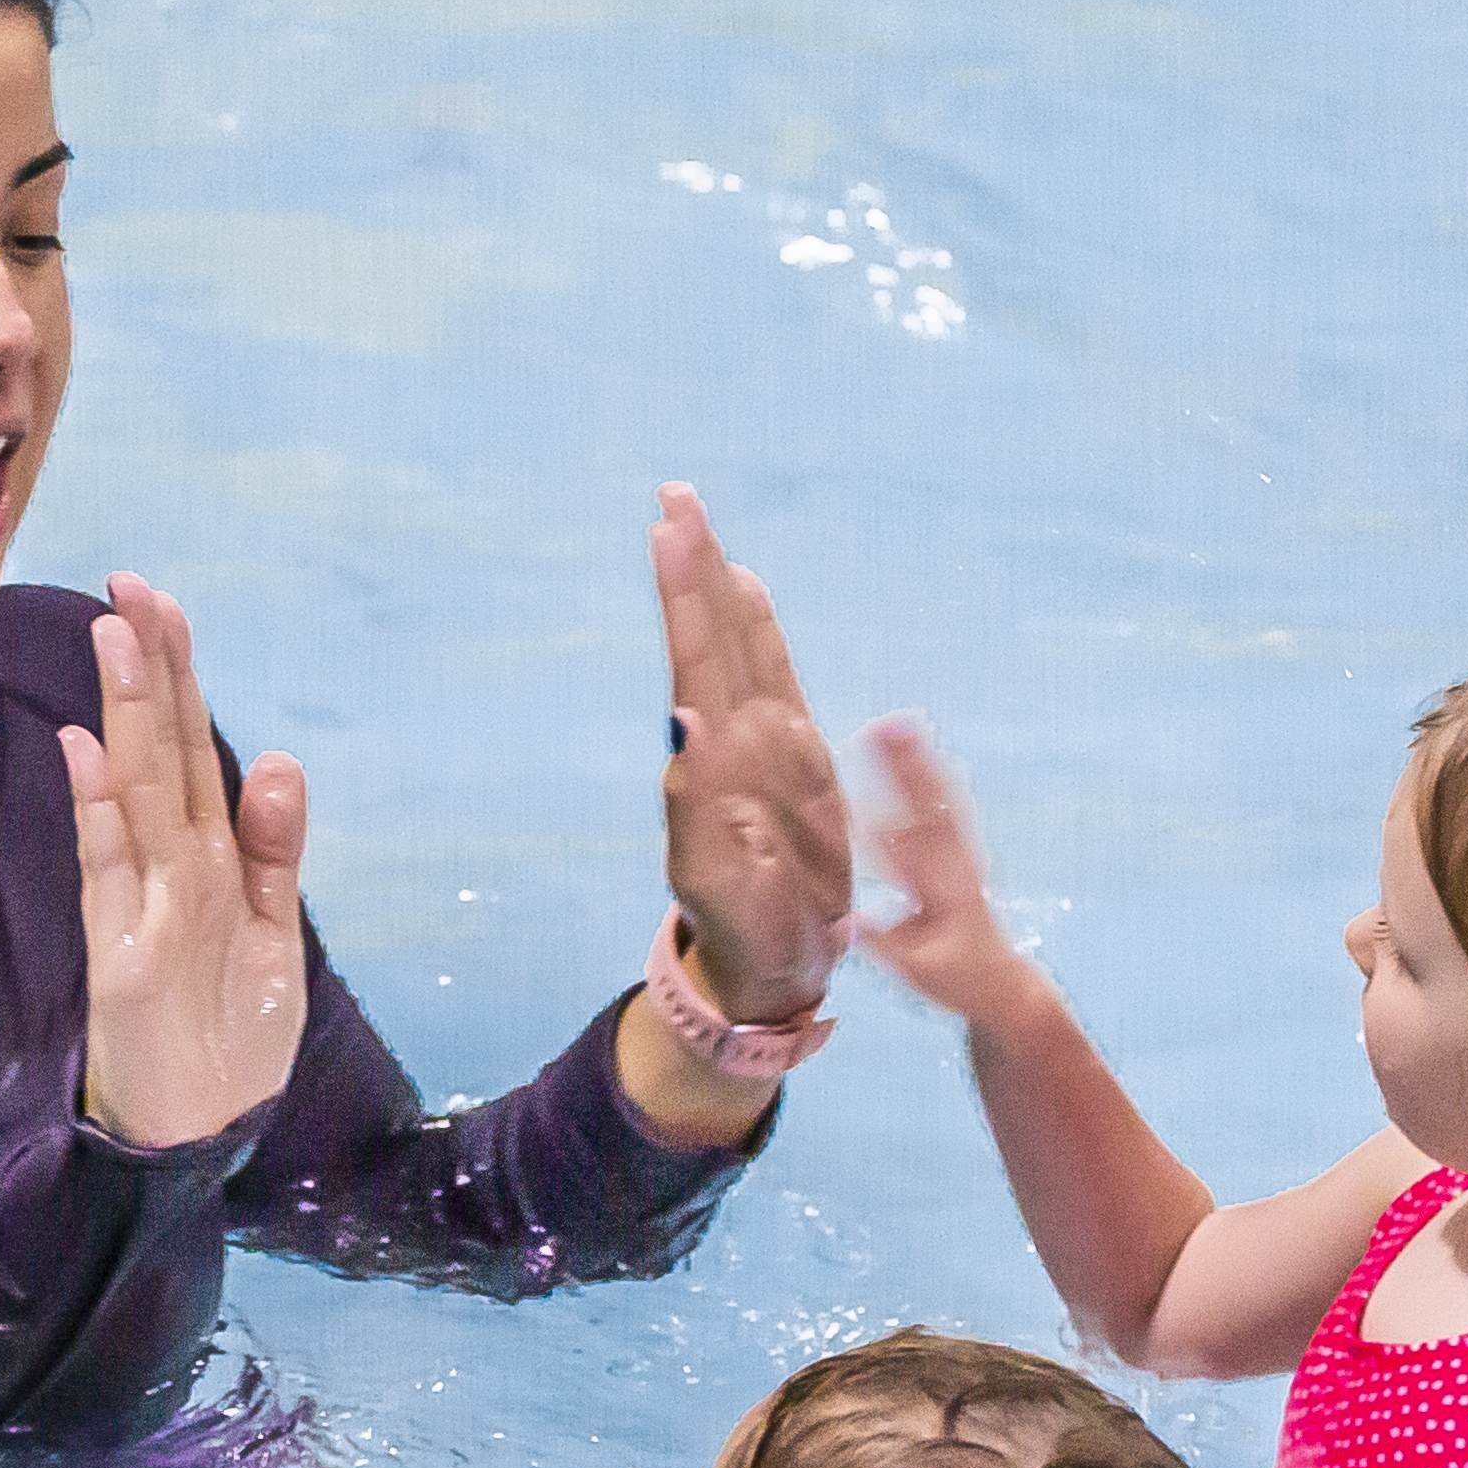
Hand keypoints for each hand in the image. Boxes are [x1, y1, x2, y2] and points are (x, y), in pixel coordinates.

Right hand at [64, 573, 311, 1152]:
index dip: (177, 673)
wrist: (201, 1140)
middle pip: (158, 751)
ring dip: (124, 715)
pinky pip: (109, 876)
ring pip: (133, 794)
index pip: (189, 746)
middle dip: (149, 668)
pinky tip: (85, 754)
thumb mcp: (275, 936)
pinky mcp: (122, 960)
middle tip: (133, 585)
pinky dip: (97, 816)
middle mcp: (165, 869)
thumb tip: (278, 756)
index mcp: (206, 859)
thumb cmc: (230, 1039)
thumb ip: (275, 850)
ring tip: (113, 639)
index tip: (161, 601)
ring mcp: (137, 908)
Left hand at [653, 487, 847, 1026]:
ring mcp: (768, 750)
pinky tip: (745, 594)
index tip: (665, 528)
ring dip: (718, 588)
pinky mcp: (802, 765)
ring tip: (697, 530)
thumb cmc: (744, 932)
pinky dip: (760, 633)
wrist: (773, 972)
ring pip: (743, 650)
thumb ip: (700, 802)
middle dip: (695, 567)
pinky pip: (777, 681)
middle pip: (716, 638)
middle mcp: (740, 743)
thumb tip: (684, 717)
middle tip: (673, 496)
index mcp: (715, 762)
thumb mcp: (717, 876)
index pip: (696, 659)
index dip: (685, 593)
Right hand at [853, 715, 1043, 1021]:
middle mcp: (953, 865)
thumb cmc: (956, 979)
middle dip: (903, 767)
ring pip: (938, 799)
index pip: (900, 848)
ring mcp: (960, 854)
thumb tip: (843, 918)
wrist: (1002, 980)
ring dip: (916, 761)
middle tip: (879, 726)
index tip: (838, 796)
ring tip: (896, 722)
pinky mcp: (961, 852)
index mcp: (941, 893)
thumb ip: (883, 943)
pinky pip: (948, 806)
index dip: (869, 820)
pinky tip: (922, 749)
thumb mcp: (917, 971)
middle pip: (924, 807)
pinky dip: (935, 775)